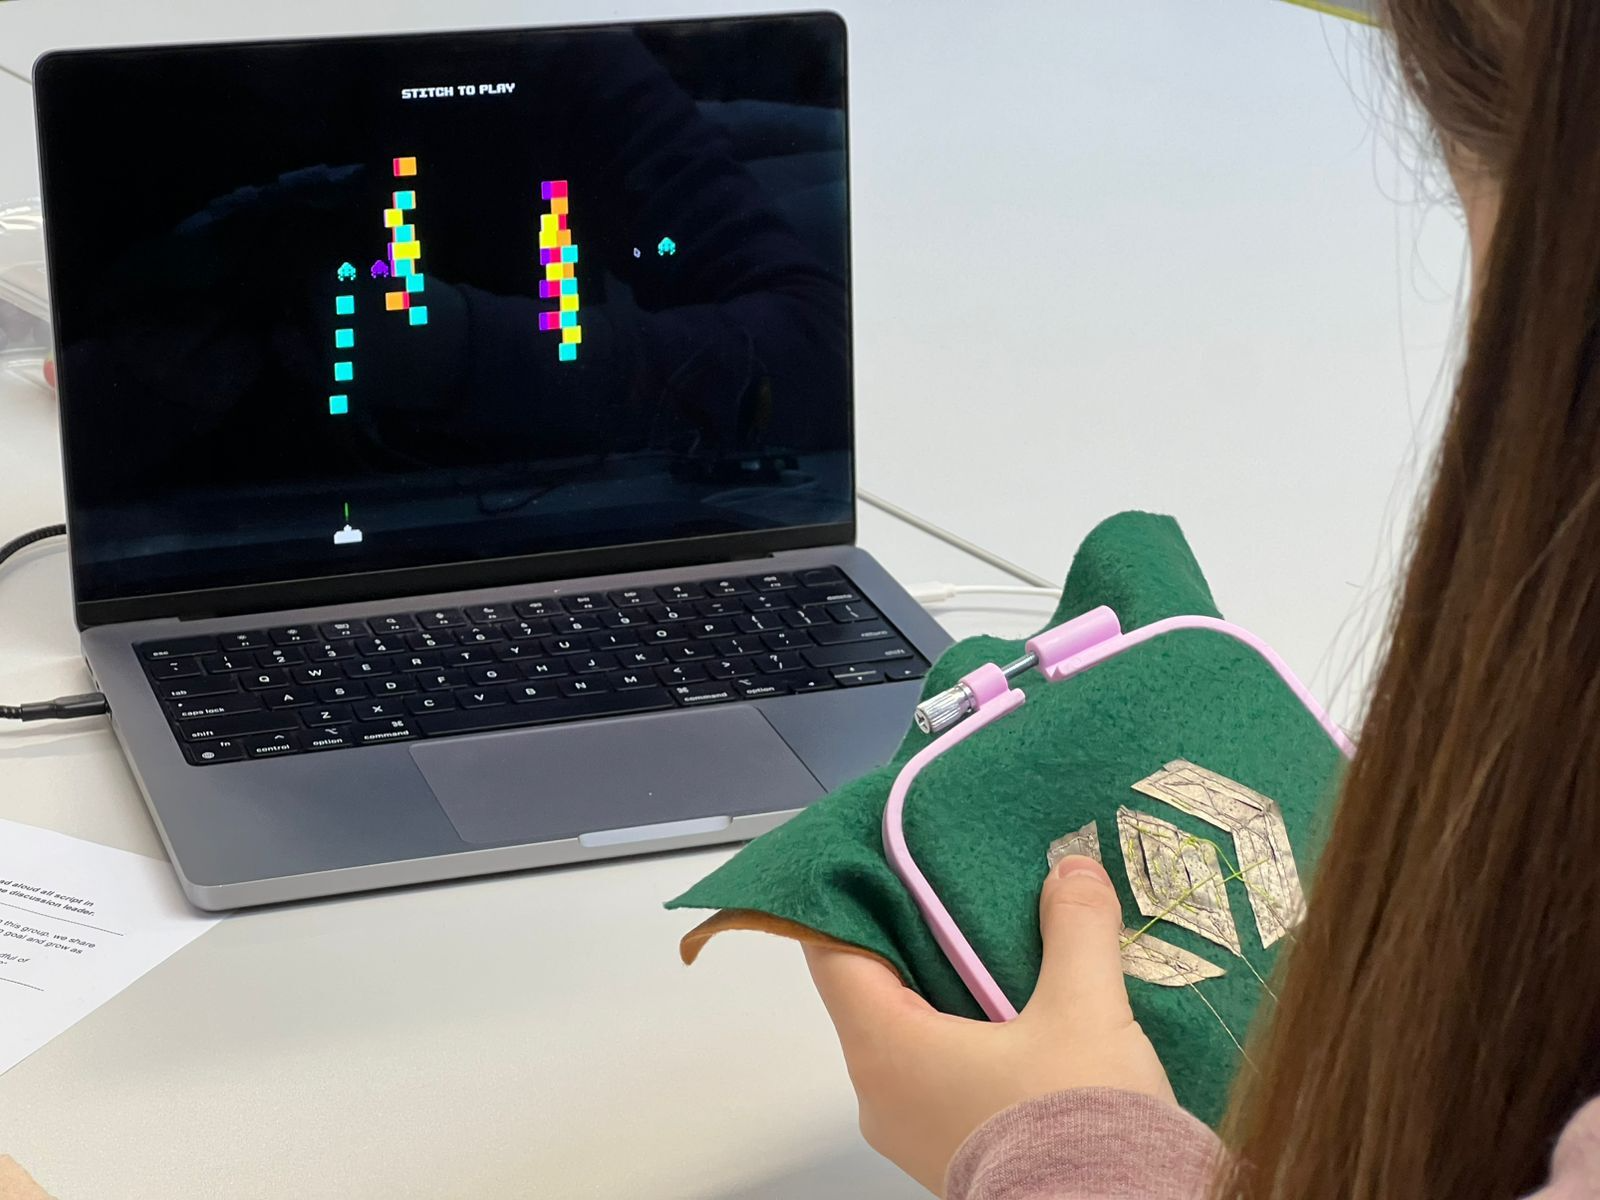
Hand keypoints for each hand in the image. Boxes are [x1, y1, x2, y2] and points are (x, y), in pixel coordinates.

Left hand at [804, 856, 1175, 1195]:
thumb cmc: (1078, 1133)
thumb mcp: (1086, 1011)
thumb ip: (1075, 928)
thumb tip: (1071, 873)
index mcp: (886, 1050)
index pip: (829, 952)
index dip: (847, 896)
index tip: (878, 856)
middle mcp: (882, 1094)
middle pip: (870, 988)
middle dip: (913, 933)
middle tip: (956, 884)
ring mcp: (913, 1129)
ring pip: (909, 1030)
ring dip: (948, 985)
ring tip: (1001, 940)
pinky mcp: (952, 1148)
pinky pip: (939, 1069)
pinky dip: (968, 1030)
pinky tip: (1023, 1008)